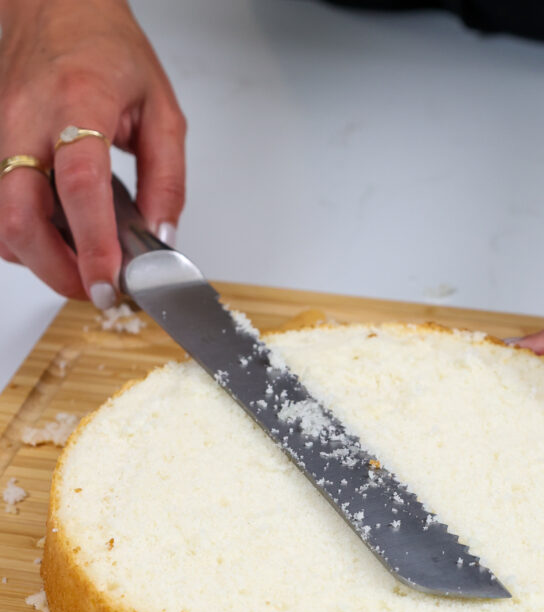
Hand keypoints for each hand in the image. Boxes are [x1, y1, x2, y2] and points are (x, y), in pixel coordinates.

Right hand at [0, 0, 185, 305]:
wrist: (52, 4)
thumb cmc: (105, 48)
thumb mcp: (161, 108)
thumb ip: (167, 178)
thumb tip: (163, 234)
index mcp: (79, 103)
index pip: (79, 185)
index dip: (93, 243)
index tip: (109, 282)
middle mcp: (27, 121)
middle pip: (21, 216)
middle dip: (58, 271)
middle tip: (97, 290)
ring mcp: (0, 135)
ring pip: (1, 221)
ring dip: (40, 260)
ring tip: (82, 266)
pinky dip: (22, 239)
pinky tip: (55, 240)